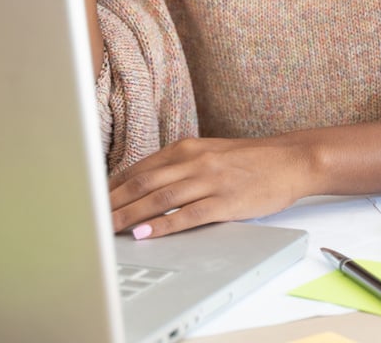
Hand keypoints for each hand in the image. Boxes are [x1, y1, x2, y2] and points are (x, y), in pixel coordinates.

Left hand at [108, 136, 313, 237]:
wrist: (290, 160)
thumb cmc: (250, 160)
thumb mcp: (210, 153)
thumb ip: (179, 166)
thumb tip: (145, 184)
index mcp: (187, 148)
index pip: (140, 168)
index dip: (113, 186)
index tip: (93, 200)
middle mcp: (195, 161)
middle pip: (144, 183)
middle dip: (113, 202)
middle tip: (90, 218)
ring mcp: (210, 181)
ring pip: (160, 199)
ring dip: (130, 215)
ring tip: (109, 229)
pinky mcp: (226, 201)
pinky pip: (188, 215)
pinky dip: (163, 226)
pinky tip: (146, 234)